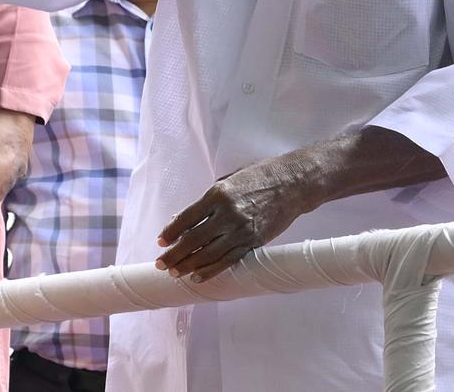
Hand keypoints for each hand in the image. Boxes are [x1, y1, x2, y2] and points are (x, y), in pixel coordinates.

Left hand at [155, 155, 318, 282]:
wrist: (292, 184)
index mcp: (218, 194)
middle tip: (161, 264)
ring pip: (209, 254)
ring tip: (175, 273)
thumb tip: (181, 219)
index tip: (160, 242)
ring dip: (189, 265)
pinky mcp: (254, 242)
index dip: (171, 232)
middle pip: (194, 239)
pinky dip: (211, 270)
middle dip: (174, 254)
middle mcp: (228, 213)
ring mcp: (242, 230)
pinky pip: (228, 260)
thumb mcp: (227, 180)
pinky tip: (198, 276)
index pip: (187, 218)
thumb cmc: (258, 177)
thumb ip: (205, 201)